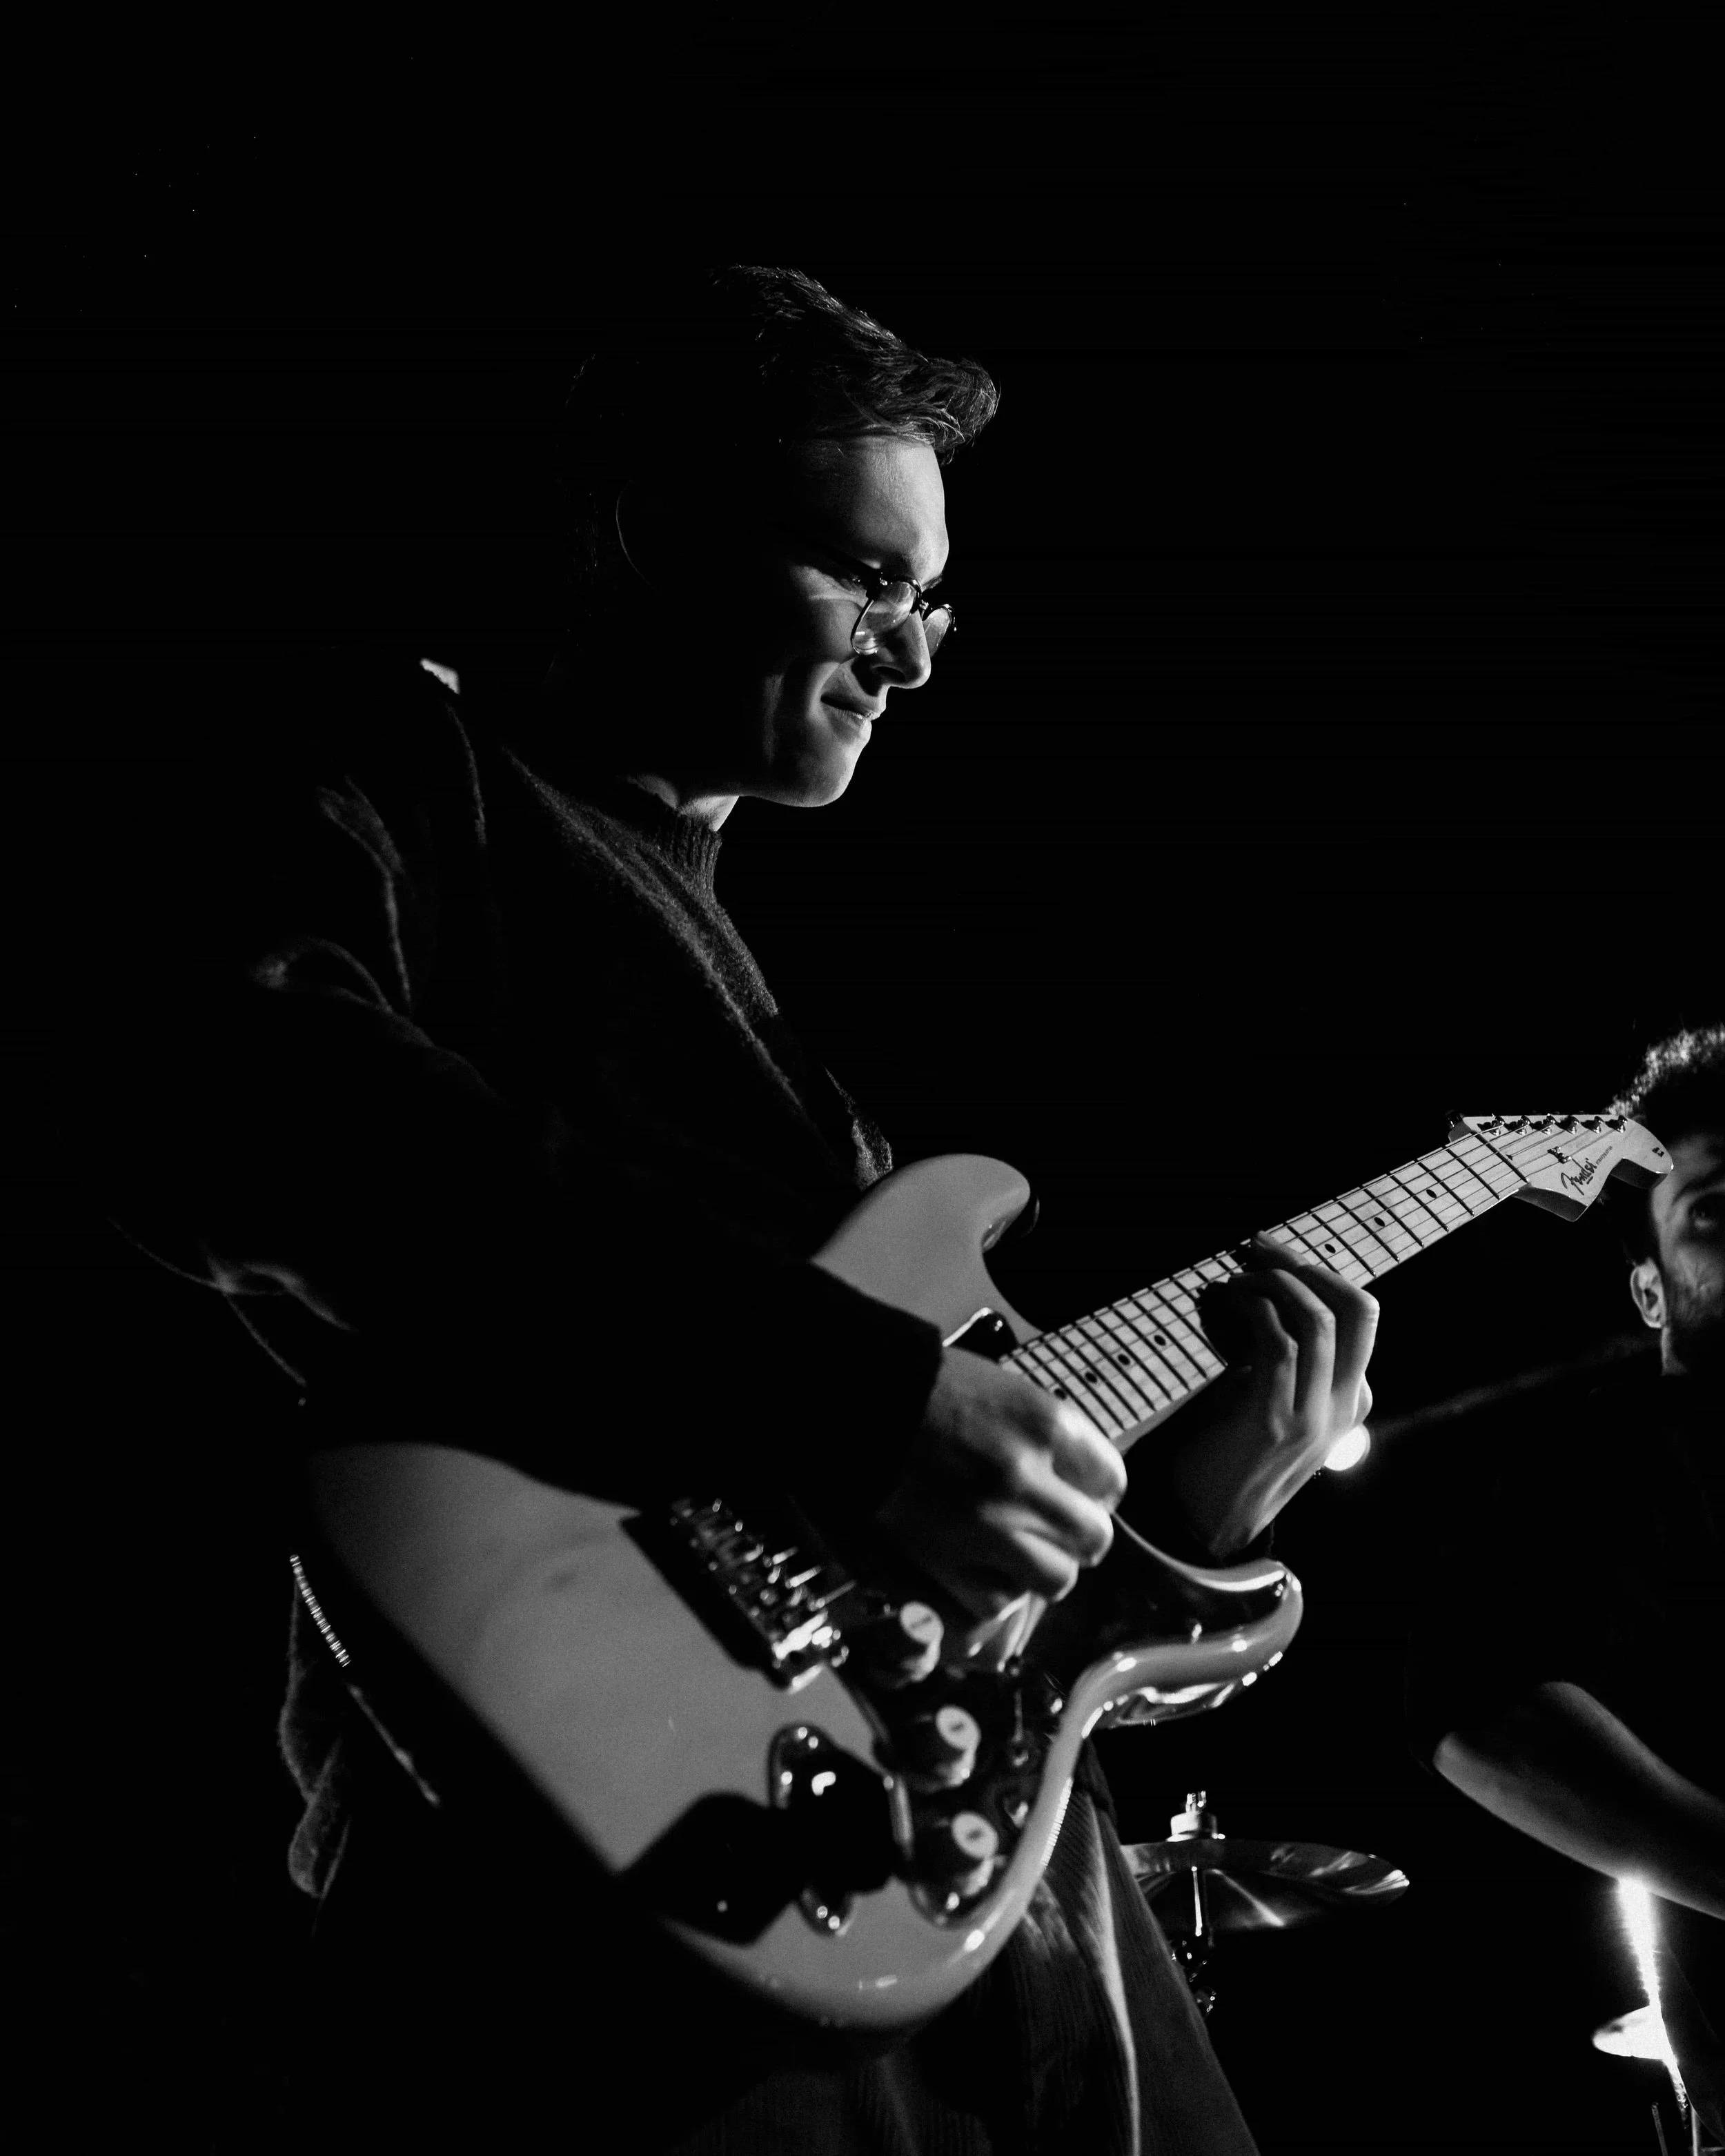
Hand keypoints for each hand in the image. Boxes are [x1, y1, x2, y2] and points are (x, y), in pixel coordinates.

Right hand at [873, 1347, 1127, 1619]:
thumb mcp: (1008, 1392)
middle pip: (1094, 1538)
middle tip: (1052, 1526)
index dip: (1097, 1490)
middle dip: (1077, 1535)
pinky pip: (998, 1601)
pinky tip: (980, 1566)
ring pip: (1057, 1579)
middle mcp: (1024, 1476)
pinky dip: (994, 1591)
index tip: (1078, 1492)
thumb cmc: (931, 1389)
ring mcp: (987, 1524)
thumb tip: (1082, 1483)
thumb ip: (1052, 1437)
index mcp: (1044, 1424)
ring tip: (1019, 1551)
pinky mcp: (945, 1559)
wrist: (859, 1403)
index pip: (1113, 1480)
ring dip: (1042, 1567)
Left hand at [1159, 1235, 1377, 1557]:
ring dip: (1267, 1284)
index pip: (1357, 1313)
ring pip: (1317, 1319)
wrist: (1204, 1524)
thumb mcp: (1270, 1399)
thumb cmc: (1226, 1450)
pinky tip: (1219, 1306)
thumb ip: (1282, 1358)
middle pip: (1359, 1309)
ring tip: (1228, 1281)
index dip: (1309, 1273)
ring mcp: (1314, 1417)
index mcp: (1352, 1399)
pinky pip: (1279, 1343)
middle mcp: (1345, 1406)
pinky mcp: (1275, 1422)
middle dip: (1304, 1263)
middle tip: (1254, 1247)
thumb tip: (1255, 1289)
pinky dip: (1249, 1311)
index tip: (1261, 1256)